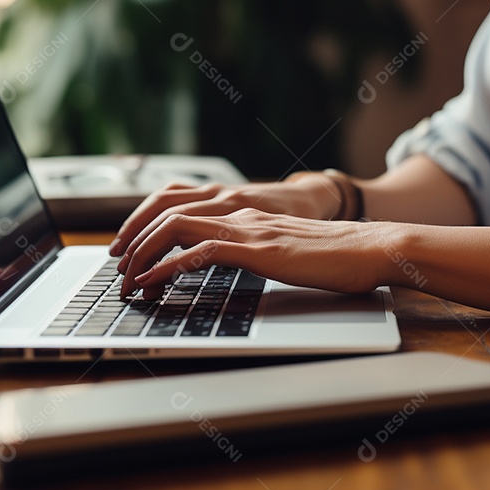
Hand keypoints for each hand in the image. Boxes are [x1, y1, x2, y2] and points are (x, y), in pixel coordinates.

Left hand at [115, 208, 392, 298]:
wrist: (372, 247)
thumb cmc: (337, 256)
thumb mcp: (285, 252)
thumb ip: (257, 253)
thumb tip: (234, 268)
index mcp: (246, 213)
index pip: (183, 208)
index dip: (148, 226)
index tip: (130, 251)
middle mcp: (241, 213)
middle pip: (169, 212)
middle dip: (134, 239)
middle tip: (117, 267)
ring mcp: (248, 228)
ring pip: (176, 227)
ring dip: (144, 252)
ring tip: (128, 279)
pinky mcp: (258, 249)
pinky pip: (201, 251)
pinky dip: (169, 266)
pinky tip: (155, 281)